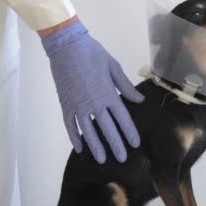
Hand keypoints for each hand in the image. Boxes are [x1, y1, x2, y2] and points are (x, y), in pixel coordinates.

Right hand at [40, 17, 142, 163]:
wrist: (66, 46)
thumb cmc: (93, 54)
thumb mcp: (113, 67)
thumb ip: (125, 87)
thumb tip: (139, 100)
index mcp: (109, 94)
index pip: (122, 119)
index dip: (129, 133)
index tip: (135, 144)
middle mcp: (94, 104)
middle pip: (107, 129)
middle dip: (116, 145)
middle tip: (121, 159)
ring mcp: (78, 106)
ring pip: (88, 131)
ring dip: (96, 146)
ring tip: (102, 160)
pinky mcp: (66, 104)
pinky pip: (70, 125)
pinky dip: (74, 137)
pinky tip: (79, 148)